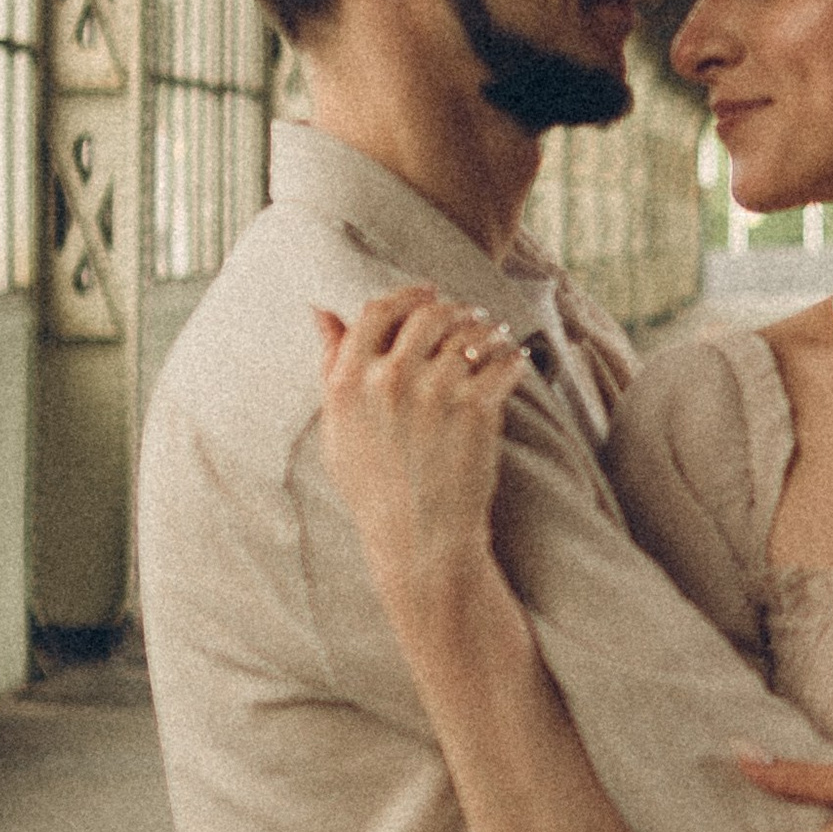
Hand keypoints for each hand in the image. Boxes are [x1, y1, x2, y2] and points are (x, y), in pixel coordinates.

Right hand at [313, 287, 525, 605]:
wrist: (420, 539)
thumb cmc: (375, 487)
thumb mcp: (338, 428)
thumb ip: (330, 365)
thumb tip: (320, 310)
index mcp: (348, 382)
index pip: (377, 311)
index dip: (407, 294)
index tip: (428, 292)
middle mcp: (389, 380)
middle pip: (429, 312)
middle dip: (453, 309)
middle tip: (469, 317)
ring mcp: (435, 393)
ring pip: (470, 332)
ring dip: (487, 331)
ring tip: (493, 338)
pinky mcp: (476, 409)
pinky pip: (503, 362)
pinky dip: (512, 360)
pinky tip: (512, 365)